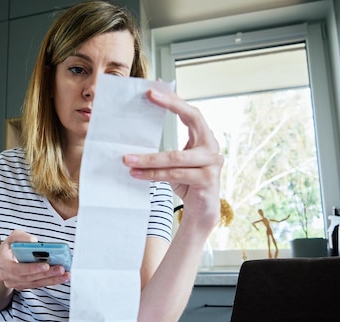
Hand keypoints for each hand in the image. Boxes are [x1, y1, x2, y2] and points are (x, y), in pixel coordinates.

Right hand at [0, 230, 69, 290]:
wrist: (0, 262)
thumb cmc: (9, 248)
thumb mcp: (12, 237)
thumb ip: (21, 237)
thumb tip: (34, 242)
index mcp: (3, 263)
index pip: (17, 269)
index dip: (31, 268)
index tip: (46, 265)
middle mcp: (7, 276)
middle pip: (29, 278)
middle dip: (47, 274)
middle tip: (61, 269)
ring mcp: (15, 283)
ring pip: (35, 283)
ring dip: (52, 279)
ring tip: (65, 274)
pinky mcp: (23, 286)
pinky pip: (38, 285)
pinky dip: (50, 281)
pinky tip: (61, 278)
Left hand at [122, 88, 223, 230]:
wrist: (202, 212)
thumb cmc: (187, 183)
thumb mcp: (176, 161)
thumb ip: (166, 145)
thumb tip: (139, 130)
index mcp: (205, 138)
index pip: (192, 112)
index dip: (175, 100)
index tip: (154, 90)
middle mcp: (212, 147)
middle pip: (191, 121)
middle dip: (169, 106)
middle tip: (147, 98)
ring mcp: (212, 163)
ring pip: (175, 156)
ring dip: (148, 158)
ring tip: (127, 159)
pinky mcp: (206, 180)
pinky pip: (174, 175)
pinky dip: (153, 175)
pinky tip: (137, 174)